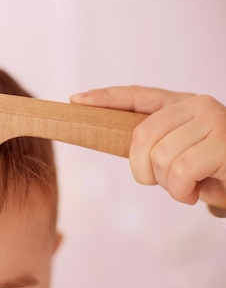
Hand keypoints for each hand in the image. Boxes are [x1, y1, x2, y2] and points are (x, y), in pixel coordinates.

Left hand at [70, 86, 225, 216]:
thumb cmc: (219, 171)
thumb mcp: (184, 154)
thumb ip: (158, 145)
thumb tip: (123, 145)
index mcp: (183, 104)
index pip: (137, 95)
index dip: (105, 98)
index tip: (76, 100)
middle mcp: (197, 105)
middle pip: (140, 137)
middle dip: (143, 170)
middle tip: (164, 183)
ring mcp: (212, 119)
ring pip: (159, 158)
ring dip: (169, 185)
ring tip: (190, 187)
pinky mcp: (223, 141)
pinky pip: (179, 172)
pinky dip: (182, 192)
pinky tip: (199, 192)